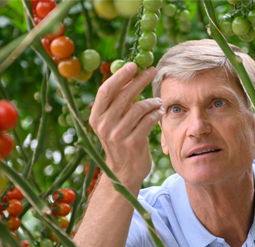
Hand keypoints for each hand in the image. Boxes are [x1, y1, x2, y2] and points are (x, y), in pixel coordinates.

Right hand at [89, 62, 162, 191]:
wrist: (123, 173)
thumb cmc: (120, 143)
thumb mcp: (111, 124)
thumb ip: (117, 104)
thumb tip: (129, 75)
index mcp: (96, 117)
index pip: (106, 90)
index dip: (120, 76)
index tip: (133, 65)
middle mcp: (104, 125)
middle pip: (124, 95)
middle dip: (140, 80)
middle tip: (152, 71)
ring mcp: (118, 135)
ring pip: (138, 107)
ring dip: (152, 100)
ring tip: (158, 100)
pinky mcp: (133, 142)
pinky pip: (148, 120)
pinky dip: (156, 113)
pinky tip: (159, 112)